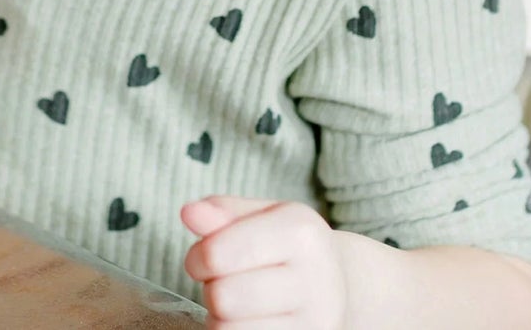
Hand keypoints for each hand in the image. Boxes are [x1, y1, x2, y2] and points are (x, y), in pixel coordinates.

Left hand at [181, 196, 347, 328]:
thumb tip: (189, 213)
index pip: (219, 254)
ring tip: (237, 304)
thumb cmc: (289, 246)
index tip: (201, 259)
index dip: (197, 258)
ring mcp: (317, 323)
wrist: (341, 285)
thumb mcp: (263, 215)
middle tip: (223, 282)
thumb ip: (222, 211)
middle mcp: (316, 280)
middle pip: (223, 298)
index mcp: (301, 232)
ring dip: (221, 319)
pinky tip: (250, 321)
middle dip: (211, 290)